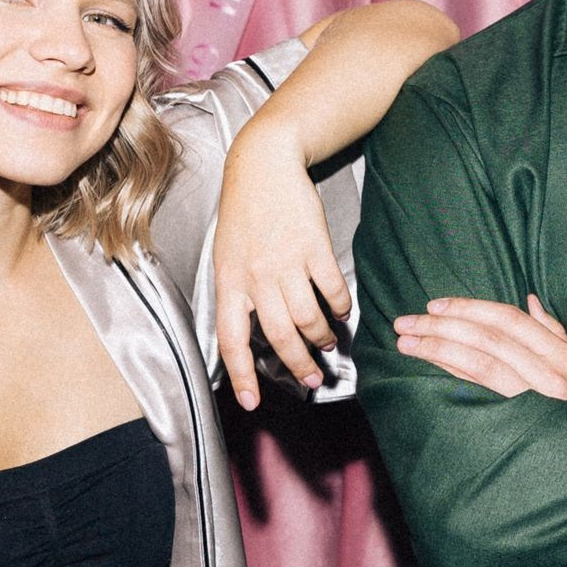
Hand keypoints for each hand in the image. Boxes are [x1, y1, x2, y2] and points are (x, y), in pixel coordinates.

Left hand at [214, 123, 351, 408]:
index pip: (231, 339)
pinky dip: (339, 306)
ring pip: (308, 318)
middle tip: (313, 379)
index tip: (251, 402)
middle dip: (298, 365)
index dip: (241, 375)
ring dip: (320, 337)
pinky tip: (340, 310)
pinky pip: (331, 289)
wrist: (263, 164)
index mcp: (230, 281)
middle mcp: (256, 276)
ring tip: (326, 342)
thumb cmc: (244, 211)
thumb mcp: (227, 254)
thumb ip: (238, 291)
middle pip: (279, 337)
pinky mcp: (314, 246)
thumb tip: (252, 330)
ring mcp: (286, 262)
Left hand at [395, 294, 566, 400]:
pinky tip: (426, 369)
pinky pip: (478, 393)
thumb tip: (531, 301)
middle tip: (406, 322)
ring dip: (437, 348)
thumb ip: (556, 336)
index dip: (469, 308)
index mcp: (564, 356)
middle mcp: (550, 374)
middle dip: (441, 325)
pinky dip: (450, 376)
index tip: (434, 305)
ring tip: (406, 342)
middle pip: (487, 338)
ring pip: (479, 362)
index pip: (508, 319)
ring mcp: (536, 400)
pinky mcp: (520, 425)